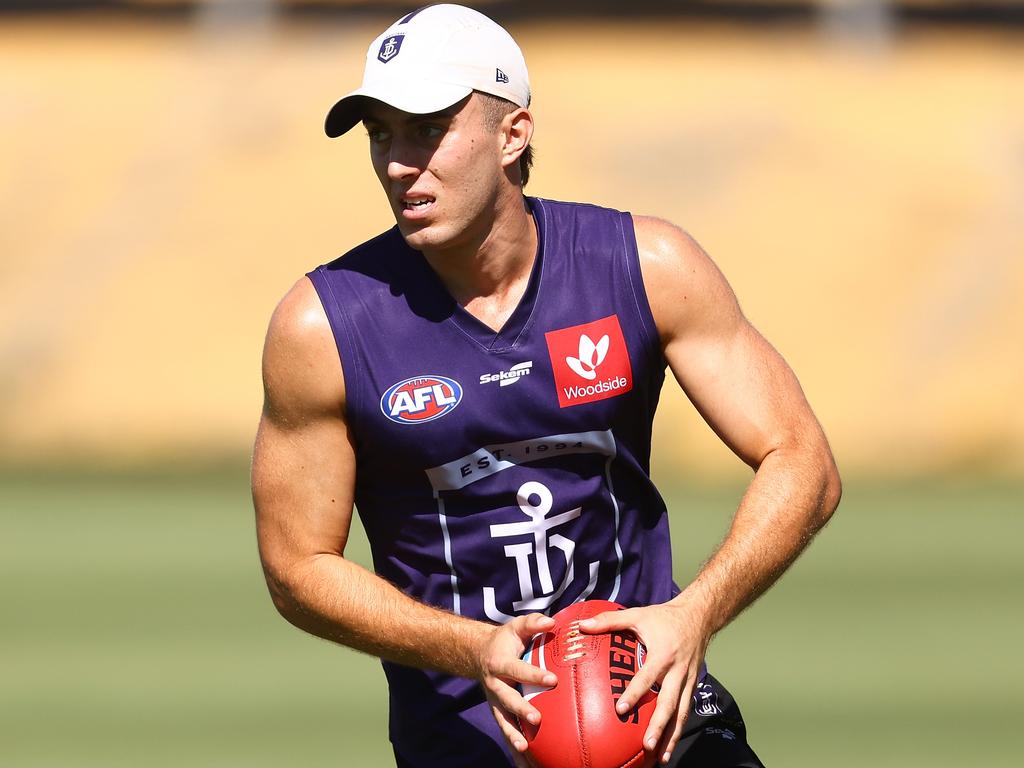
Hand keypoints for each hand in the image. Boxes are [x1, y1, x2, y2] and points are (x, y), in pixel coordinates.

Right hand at [477, 612, 557, 766]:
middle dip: (521, 710)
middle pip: (508, 700)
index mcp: (500, 663)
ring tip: (524, 748)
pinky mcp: (499, 714)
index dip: (534, 675)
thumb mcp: (515, 627)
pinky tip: (526, 765)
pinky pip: (507, 732)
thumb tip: (551, 622)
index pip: (518, 669)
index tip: (552, 679)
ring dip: (513, 736)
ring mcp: (496, 702)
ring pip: (504, 721)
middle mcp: (495, 685)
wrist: (479, 655)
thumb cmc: (505, 640)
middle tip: (537, 718)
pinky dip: (514, 750)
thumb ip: (532, 623)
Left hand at [579, 601, 709, 764]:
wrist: (699, 616)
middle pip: (669, 704)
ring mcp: (688, 680)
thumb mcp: (638, 615)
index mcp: (663, 654)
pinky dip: (678, 728)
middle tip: (646, 746)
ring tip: (662, 758)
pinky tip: (669, 746)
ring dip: (672, 736)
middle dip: (659, 727)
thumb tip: (582, 626)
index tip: (620, 709)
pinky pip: (686, 710)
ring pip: (681, 713)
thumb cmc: (664, 617)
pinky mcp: (693, 685)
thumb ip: (610, 620)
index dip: (635, 693)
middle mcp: (678, 671)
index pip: (647, 677)